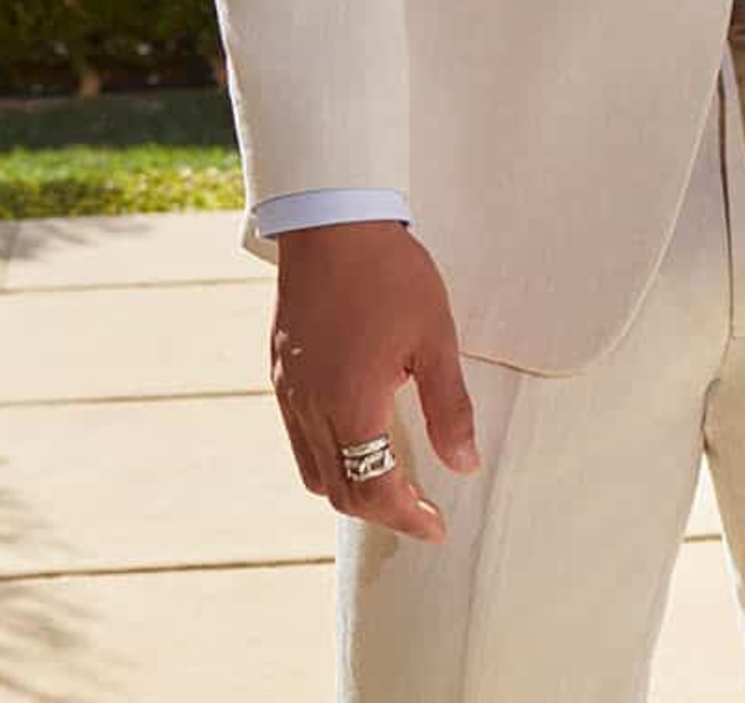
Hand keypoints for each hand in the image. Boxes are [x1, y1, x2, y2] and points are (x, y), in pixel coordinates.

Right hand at [268, 221, 479, 539]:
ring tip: (389, 480)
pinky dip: (328, 457)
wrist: (331, 220)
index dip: (408, 516)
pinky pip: (297, 438)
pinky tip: (356, 435)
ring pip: (314, 471)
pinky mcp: (280, 372)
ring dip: (351, 488)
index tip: (436, 524)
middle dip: (382, 511)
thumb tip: (464, 464)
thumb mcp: (434, 337)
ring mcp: (289, 391)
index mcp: (351, 404)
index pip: (375, 489)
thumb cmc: (388, 273)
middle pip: (341, 491)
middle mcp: (311, 408)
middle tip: (420, 510)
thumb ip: (449, 407)